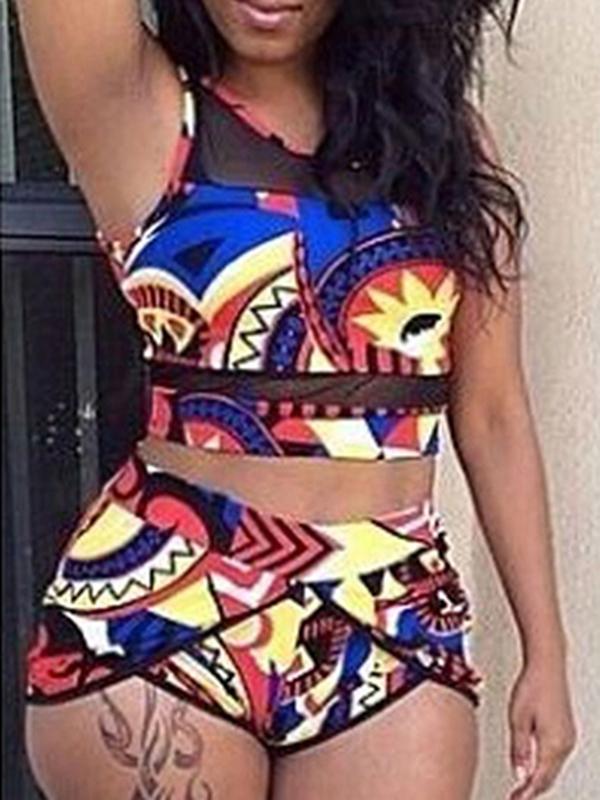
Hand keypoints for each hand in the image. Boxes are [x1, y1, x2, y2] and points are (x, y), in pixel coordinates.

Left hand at [508, 658, 576, 798]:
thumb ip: (519, 750)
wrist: (547, 667)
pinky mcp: (566, 731)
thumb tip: (519, 775)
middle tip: (515, 797)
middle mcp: (565, 744)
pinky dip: (544, 766)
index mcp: (553, 744)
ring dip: (538, 779)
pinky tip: (533, 768)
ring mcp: (568, 738)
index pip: (539, 779)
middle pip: (548, 777)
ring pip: (552, 768)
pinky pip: (555, 757)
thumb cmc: (532, 687)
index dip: (526, 793)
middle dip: (532, 790)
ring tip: (521, 788)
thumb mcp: (518, 719)